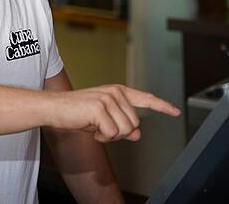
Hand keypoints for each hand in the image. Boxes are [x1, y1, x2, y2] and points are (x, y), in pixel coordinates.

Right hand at [46, 85, 179, 142]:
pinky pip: (111, 133)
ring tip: (94, 126)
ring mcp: (108, 99)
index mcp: (118, 92)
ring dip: (109, 135)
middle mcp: (115, 93)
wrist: (54, 108)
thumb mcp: (103, 120)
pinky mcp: (100, 108)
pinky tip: (90, 128)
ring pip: (124, 130)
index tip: (174, 111)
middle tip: (100, 127)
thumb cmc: (76, 113)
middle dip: (119, 132)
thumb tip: (137, 133)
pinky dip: (101, 137)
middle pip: (134, 123)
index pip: (145, 98)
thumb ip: (122, 124)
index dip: (162, 106)